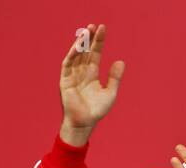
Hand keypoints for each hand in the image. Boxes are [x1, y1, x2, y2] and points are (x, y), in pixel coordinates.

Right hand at [59, 23, 123, 146]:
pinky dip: (72, 55)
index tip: (102, 29)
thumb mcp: (110, 92)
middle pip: (86, 51)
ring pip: (76, 55)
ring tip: (86, 32)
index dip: (98, 42)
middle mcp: (82, 71)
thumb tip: (121, 61)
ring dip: (80, 43)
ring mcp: (72, 74)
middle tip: (94, 26)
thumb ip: (115, 77)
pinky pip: (67, 64)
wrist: (85, 122)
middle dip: (89, 39)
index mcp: (92, 74)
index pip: (95, 54)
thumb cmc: (97, 110)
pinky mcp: (65, 80)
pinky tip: (77, 47)